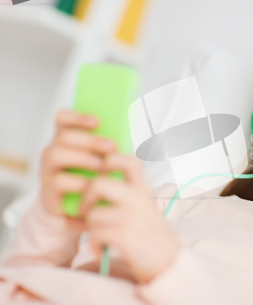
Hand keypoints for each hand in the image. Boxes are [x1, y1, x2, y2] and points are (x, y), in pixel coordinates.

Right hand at [40, 109, 114, 228]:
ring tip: (102, 166)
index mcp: (66, 141)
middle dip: (90, 140)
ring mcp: (47, 170)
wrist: (78, 212)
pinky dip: (78, 182)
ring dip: (82, 158)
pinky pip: (58, 181)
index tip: (98, 122)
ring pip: (56, 154)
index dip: (77, 117)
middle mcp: (53, 152)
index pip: (62, 119)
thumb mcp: (101, 164)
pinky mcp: (48, 190)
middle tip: (112, 147)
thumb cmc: (92, 182)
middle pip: (64, 136)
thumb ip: (108, 150)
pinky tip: (92, 185)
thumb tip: (128, 138)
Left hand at [77, 153, 181, 284]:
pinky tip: (102, 249)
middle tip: (86, 211)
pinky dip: (94, 244)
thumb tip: (93, 184)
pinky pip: (95, 233)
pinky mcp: (125, 235)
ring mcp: (132, 216)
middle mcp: (139, 199)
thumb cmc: (149, 235)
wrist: (167, 261)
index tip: (101, 172)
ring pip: (93, 214)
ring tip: (100, 236)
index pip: (128, 161)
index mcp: (143, 189)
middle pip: (98, 184)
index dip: (110, 160)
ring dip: (90, 228)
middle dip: (85, 199)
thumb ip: (125, 194)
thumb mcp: (143, 207)